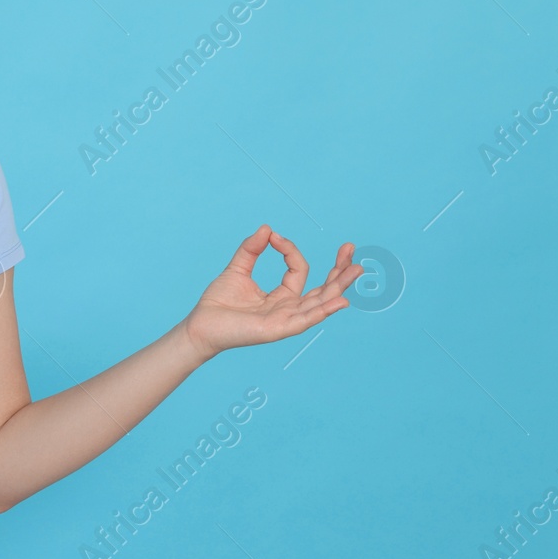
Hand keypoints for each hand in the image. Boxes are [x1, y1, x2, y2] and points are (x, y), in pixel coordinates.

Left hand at [180, 225, 362, 361]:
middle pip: (322, 289)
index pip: (298, 270)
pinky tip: (340, 301)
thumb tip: (267, 228)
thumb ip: (252, 249)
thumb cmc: (218, 302)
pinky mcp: (278, 330)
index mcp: (281, 296)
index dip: (289, 250)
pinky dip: (323, 311)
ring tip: (356, 270)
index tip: (274, 237)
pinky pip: (305, 320)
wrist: (201, 325)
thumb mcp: (237, 269)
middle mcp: (288, 308)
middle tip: (350, 248)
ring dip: (339, 287)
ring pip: (320, 303)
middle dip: (338, 270)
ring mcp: (285, 320)